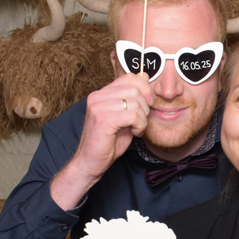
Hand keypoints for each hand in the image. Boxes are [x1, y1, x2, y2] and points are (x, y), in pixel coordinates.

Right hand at [50, 73, 152, 208]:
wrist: (91, 162)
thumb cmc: (108, 142)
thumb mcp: (125, 116)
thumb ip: (134, 97)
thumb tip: (144, 76)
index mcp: (102, 93)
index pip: (130, 77)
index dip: (145, 89)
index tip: (147, 105)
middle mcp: (97, 96)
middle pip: (135, 88)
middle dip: (145, 107)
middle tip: (140, 122)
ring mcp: (98, 106)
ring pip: (135, 101)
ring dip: (142, 118)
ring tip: (136, 129)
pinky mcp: (102, 119)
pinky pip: (132, 115)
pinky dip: (139, 125)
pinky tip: (134, 133)